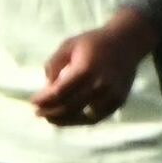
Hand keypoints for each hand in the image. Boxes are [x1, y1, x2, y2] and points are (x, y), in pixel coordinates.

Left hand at [34, 9, 160, 127]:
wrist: (128, 42)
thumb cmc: (94, 42)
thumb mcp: (69, 45)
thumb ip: (54, 64)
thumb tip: (48, 86)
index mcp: (87, 69)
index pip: (60, 92)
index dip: (44, 100)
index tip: (33, 101)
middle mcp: (101, 84)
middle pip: (69, 107)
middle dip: (50, 112)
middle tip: (38, 112)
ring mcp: (112, 95)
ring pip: (83, 116)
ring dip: (63, 120)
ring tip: (50, 117)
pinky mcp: (119, 101)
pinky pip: (96, 117)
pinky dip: (80, 120)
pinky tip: (69, 117)